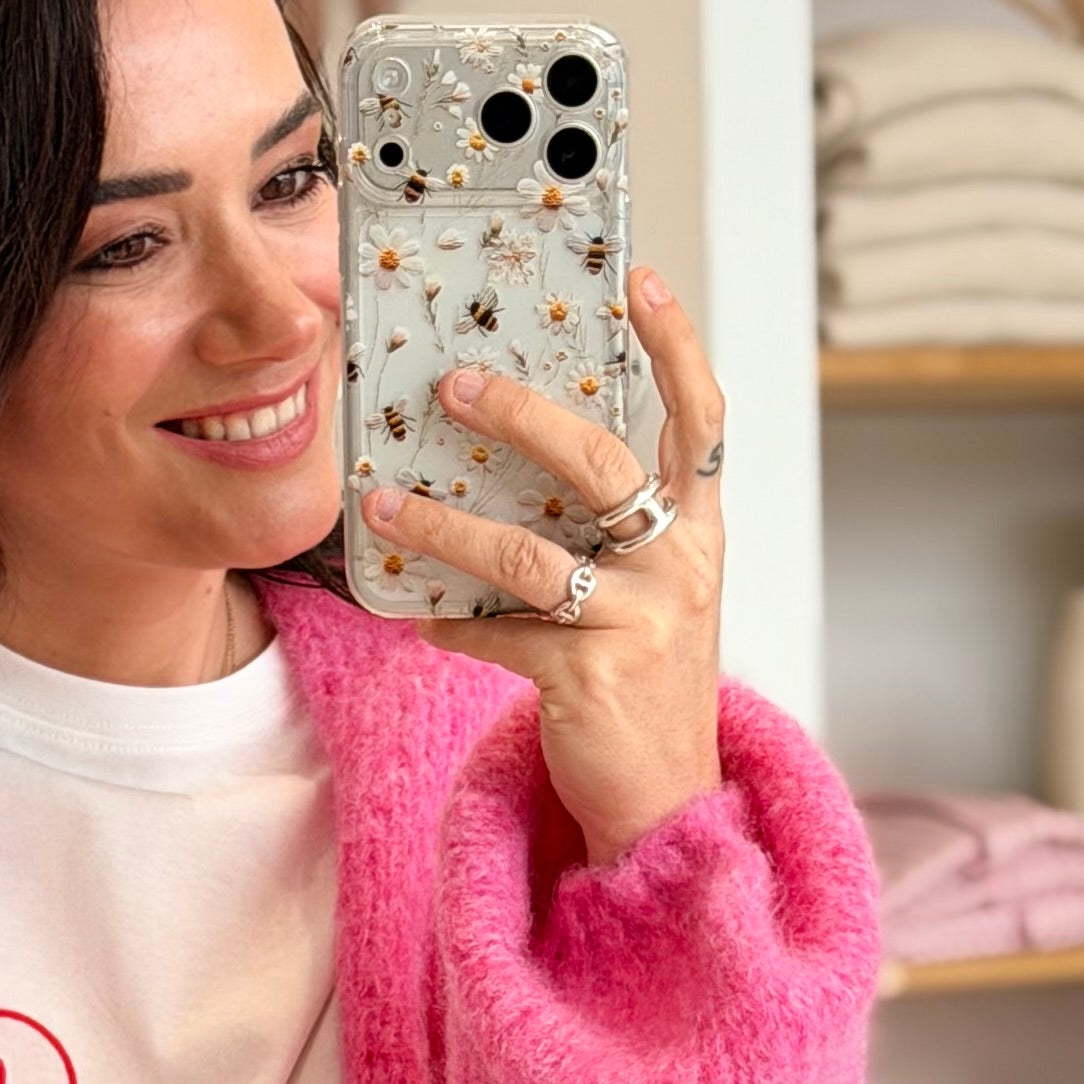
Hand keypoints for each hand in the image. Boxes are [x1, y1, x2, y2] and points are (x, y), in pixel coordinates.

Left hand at [359, 268, 724, 870]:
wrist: (666, 802)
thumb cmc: (645, 682)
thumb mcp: (650, 596)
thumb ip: (609, 534)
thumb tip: (505, 467)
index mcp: (698, 533)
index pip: (700, 421)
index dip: (676, 346)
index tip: (643, 280)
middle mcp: (679, 566)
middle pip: (601, 462)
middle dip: (521, 415)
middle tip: (454, 385)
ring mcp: (640, 622)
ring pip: (527, 553)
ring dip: (444, 525)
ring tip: (383, 505)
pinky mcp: (591, 678)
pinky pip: (499, 633)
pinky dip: (454, 625)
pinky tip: (422, 619)